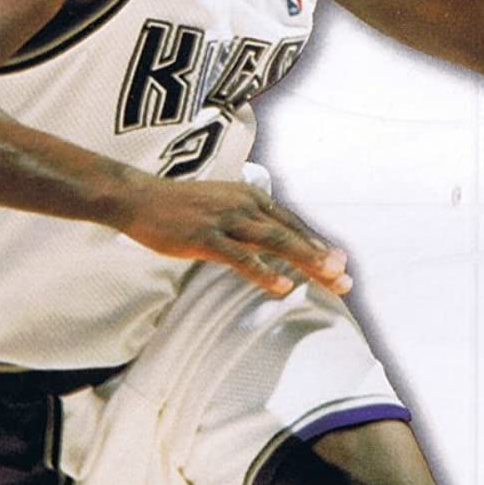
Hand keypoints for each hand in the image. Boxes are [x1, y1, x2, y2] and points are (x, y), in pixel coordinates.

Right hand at [120, 178, 351, 296]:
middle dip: (319, 256)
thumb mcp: (221, 206)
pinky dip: (263, 272)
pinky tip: (281, 287)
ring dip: (304, 259)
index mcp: (250, 197)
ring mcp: (225, 220)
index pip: (292, 223)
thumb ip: (247, 220)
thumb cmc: (179, 207)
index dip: (316, 244)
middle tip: (344, 276)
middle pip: (290, 233)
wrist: (139, 197)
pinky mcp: (205, 237)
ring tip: (327, 276)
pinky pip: (240, 257)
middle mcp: (244, 204)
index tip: (339, 264)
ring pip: (274, 241)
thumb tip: (272, 241)